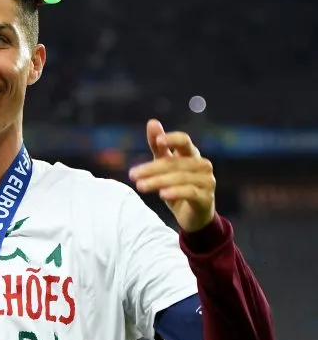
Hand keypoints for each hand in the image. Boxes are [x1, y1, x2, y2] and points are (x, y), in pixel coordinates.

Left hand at [128, 119, 215, 233]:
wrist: (192, 216)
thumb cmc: (177, 186)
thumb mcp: (165, 165)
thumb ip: (159, 146)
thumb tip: (152, 122)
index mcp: (192, 154)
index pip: (184, 141)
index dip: (172, 139)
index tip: (158, 140)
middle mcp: (202, 165)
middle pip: (175, 162)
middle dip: (152, 168)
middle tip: (132, 174)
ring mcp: (207, 181)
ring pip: (180, 177)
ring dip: (158, 181)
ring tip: (140, 186)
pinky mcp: (207, 198)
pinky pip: (190, 192)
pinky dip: (175, 192)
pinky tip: (162, 195)